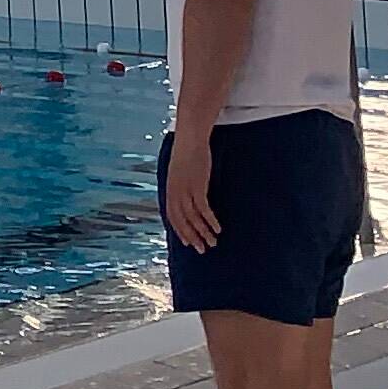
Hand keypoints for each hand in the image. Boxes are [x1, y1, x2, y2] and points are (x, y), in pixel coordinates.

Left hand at [164, 132, 220, 253]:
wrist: (189, 139)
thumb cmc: (186, 155)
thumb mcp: (180, 173)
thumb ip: (181, 186)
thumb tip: (186, 197)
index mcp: (170, 190)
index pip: (172, 217)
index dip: (180, 231)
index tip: (188, 243)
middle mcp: (175, 192)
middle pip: (182, 221)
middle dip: (192, 236)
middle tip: (202, 250)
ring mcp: (185, 189)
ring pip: (193, 217)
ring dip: (203, 231)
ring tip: (213, 242)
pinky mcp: (197, 185)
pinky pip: (203, 208)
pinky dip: (210, 220)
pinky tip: (217, 228)